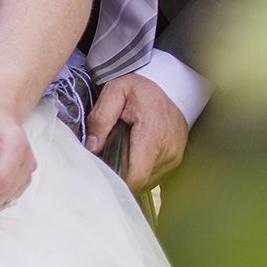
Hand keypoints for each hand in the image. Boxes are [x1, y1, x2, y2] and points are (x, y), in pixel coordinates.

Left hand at [85, 74, 188, 191]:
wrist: (169, 84)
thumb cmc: (140, 90)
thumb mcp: (114, 92)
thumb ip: (100, 119)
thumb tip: (91, 148)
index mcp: (153, 133)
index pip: (136, 175)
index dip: (116, 181)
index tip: (101, 176)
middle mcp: (168, 150)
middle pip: (138, 179)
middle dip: (119, 174)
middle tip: (106, 158)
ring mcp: (174, 157)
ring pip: (146, 180)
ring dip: (130, 172)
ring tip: (121, 152)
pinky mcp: (175, 160)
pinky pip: (154, 175)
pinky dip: (141, 169)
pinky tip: (133, 153)